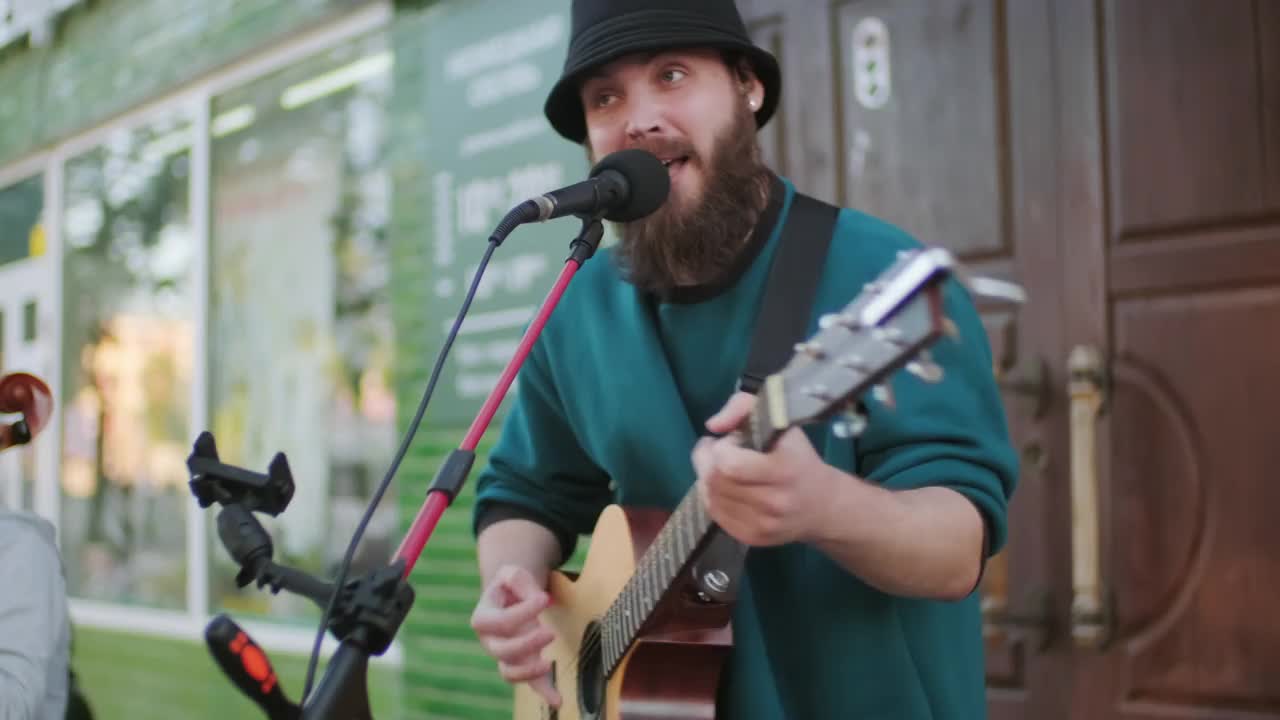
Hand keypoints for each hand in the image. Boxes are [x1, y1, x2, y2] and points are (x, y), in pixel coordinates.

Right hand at [469, 565, 561, 707]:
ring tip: (548, 664)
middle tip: (549, 632)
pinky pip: (530, 683)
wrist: (512, 598)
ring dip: (529, 671)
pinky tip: (557, 700)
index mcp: (483, 619)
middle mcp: (491, 642)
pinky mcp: (523, 664)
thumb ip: (518, 579)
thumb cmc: (511, 586)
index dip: (523, 611)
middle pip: (502, 651)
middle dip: (526, 644)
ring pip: (510, 672)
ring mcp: (506, 657)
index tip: (545, 598)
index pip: (500, 621)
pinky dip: (543, 692)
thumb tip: (537, 598)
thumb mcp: (511, 573)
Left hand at [692, 392, 838, 546]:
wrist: (823, 505)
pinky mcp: (753, 538)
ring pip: (711, 498)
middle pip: (715, 481)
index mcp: (783, 470)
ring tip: (723, 468)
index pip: (729, 464)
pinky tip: (727, 487)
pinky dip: (713, 497)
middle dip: (708, 461)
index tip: (730, 440)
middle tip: (717, 451)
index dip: (720, 448)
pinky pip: (715, 515)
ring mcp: (763, 524)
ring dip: (708, 478)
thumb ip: (743, 406)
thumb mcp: (781, 421)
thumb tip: (713, 425)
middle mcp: (774, 501)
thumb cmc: (798, 458)